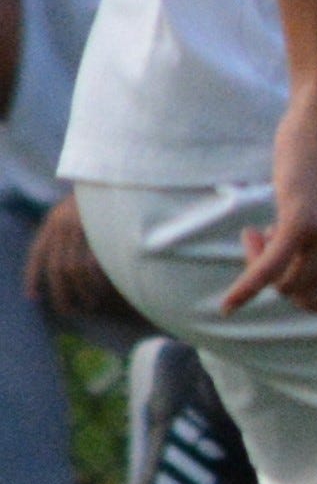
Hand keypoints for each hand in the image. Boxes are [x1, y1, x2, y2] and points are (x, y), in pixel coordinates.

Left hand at [26, 195, 133, 324]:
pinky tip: (102, 288)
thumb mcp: (75, 208)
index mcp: (53, 221)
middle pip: (56, 268)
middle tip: (67, 310)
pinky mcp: (99, 232)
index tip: (33, 297)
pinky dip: (97, 279)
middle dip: (60, 292)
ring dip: (82, 289)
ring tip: (89, 303)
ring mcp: (81, 228)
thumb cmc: (100, 195)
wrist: (116, 174)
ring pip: (74, 269)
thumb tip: (65, 260)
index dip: (32, 276)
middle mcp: (62, 225)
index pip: (37, 254)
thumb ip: (66, 229)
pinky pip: (94, 263)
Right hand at [226, 96, 316, 316]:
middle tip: (269, 238)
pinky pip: (268, 270)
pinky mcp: (305, 221)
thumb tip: (296, 294)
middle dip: (281, 280)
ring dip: (261, 261)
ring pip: (283, 286)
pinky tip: (226, 305)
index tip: (292, 260)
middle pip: (305, 300)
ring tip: (263, 226)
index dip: (303, 291)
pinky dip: (245, 289)